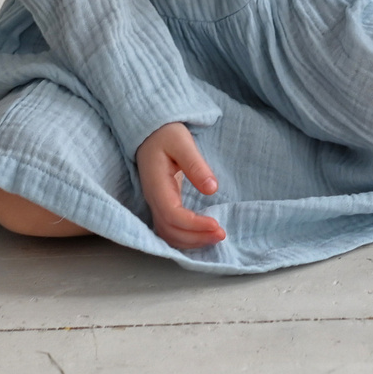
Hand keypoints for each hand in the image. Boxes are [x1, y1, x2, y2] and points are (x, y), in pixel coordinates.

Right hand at [135, 122, 224, 248]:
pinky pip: (170, 229)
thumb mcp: (182, 143)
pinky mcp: (162, 204)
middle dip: (196, 237)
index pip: (172, 215)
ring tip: (215, 236)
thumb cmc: (165, 134)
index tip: (216, 225)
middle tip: (221, 234)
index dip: (194, 225)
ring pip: (168, 234)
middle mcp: (153, 199)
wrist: (150, 132)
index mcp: (157, 185)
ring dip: (192, 241)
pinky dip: (186, 238)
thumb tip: (212, 189)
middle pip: (170, 231)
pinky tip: (202, 235)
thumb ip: (196, 166)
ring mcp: (156, 203)